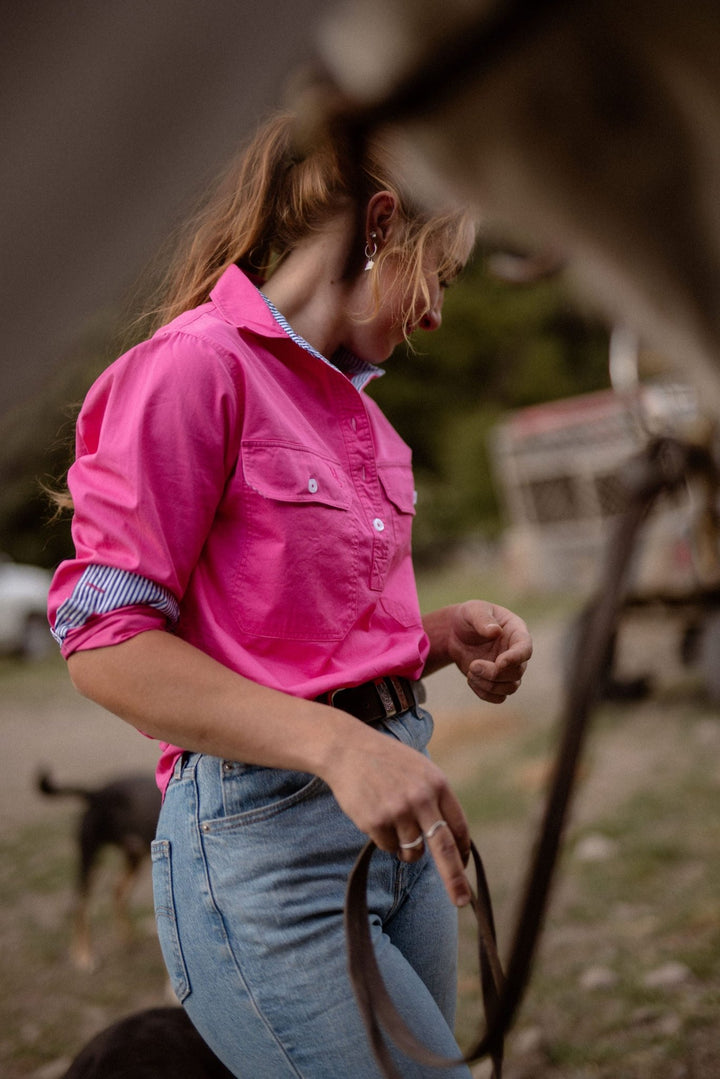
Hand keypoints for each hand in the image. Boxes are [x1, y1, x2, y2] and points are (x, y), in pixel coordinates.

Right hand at [321, 721, 472, 906]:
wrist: (347, 748)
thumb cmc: (387, 761)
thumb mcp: (420, 770)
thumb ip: (437, 798)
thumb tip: (452, 838)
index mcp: (438, 784)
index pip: (459, 827)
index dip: (463, 851)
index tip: (464, 868)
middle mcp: (421, 798)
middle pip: (444, 849)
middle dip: (454, 878)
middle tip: (461, 900)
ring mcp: (398, 811)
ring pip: (412, 851)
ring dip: (406, 849)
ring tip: (394, 823)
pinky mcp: (375, 821)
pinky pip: (388, 847)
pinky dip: (384, 839)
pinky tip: (375, 815)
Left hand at [445, 600, 531, 702]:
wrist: (455, 632)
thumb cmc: (468, 617)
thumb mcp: (473, 611)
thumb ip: (483, 619)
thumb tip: (495, 632)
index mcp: (516, 632)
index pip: (525, 648)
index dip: (516, 658)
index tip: (500, 663)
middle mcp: (516, 653)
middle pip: (517, 673)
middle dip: (494, 674)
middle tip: (472, 666)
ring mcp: (507, 669)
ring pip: (510, 688)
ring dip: (488, 685)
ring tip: (470, 671)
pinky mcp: (497, 681)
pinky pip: (499, 697)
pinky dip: (484, 693)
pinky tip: (471, 680)